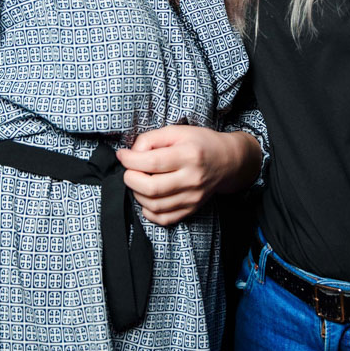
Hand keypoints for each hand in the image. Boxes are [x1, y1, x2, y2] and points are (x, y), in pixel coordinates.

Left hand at [116, 126, 260, 225]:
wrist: (227, 161)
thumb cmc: (199, 143)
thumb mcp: (176, 131)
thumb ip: (151, 139)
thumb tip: (130, 155)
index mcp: (189, 155)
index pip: (152, 162)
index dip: (130, 160)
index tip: (123, 155)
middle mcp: (192, 178)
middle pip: (151, 188)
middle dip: (130, 179)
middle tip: (130, 171)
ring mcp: (193, 197)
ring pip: (154, 206)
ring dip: (138, 194)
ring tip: (139, 182)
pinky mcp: (192, 209)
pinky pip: (164, 219)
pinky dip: (149, 212)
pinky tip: (148, 198)